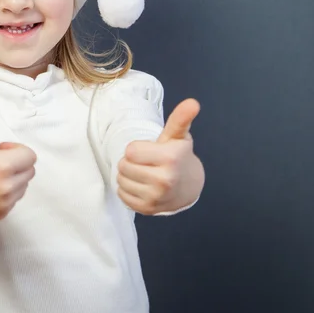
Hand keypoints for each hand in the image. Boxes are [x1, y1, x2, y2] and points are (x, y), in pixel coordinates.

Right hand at [0, 98, 36, 219]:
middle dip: (16, 163)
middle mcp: (6, 188)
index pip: (29, 156)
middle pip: (29, 170)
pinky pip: (16, 199)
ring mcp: (4, 203)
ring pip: (23, 185)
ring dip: (14, 178)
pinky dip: (8, 192)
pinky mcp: (1, 214)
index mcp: (1, 166)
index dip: (15, 150)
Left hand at [116, 98, 204, 214]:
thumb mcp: (178, 136)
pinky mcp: (147, 210)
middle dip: (130, 161)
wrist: (188, 187)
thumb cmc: (178, 156)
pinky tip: (140, 185)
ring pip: (121, 180)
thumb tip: (192, 102)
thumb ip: (180, 118)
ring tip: (143, 172)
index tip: (148, 150)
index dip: (136, 148)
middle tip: (145, 162)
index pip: (130, 151)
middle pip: (123, 166)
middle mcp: (164, 180)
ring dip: (127, 175)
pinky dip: (127, 189)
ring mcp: (155, 197)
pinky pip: (122, 195)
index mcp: (170, 159)